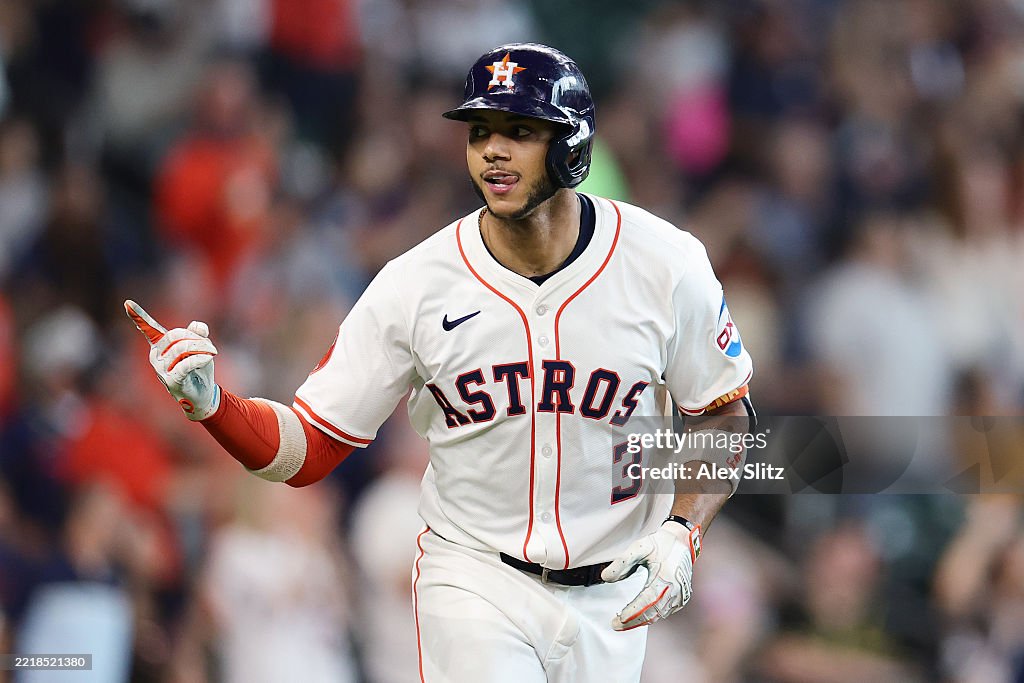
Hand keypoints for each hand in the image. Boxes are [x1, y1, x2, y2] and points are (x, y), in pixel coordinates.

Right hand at [124, 300, 219, 420]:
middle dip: (196, 338)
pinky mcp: (172, 381)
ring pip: (183, 348)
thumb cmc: (198, 368)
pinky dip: (200, 359)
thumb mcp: (200, 347)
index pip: (149, 329)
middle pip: (176, 335)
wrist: (202, 394)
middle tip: (210, 346)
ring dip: (202, 348)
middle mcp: (156, 356)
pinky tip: (209, 358)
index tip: (127, 302)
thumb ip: (197, 333)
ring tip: (212, 353)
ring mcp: (162, 369)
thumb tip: (197, 326)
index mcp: (160, 346)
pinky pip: (187, 364)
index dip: (138, 316)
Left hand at [601, 520, 700, 630]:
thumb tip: (606, 577)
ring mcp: (680, 595)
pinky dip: (652, 615)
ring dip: (642, 620)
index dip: (631, 613)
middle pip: (651, 614)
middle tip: (615, 624)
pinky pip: (665, 611)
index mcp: (664, 578)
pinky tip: (641, 614)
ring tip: (624, 620)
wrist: (682, 542)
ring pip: (658, 615)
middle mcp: (675, 590)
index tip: (618, 620)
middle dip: (632, 622)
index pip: (645, 602)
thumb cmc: (661, 544)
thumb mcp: (638, 549)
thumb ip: (621, 563)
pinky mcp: (682, 597)